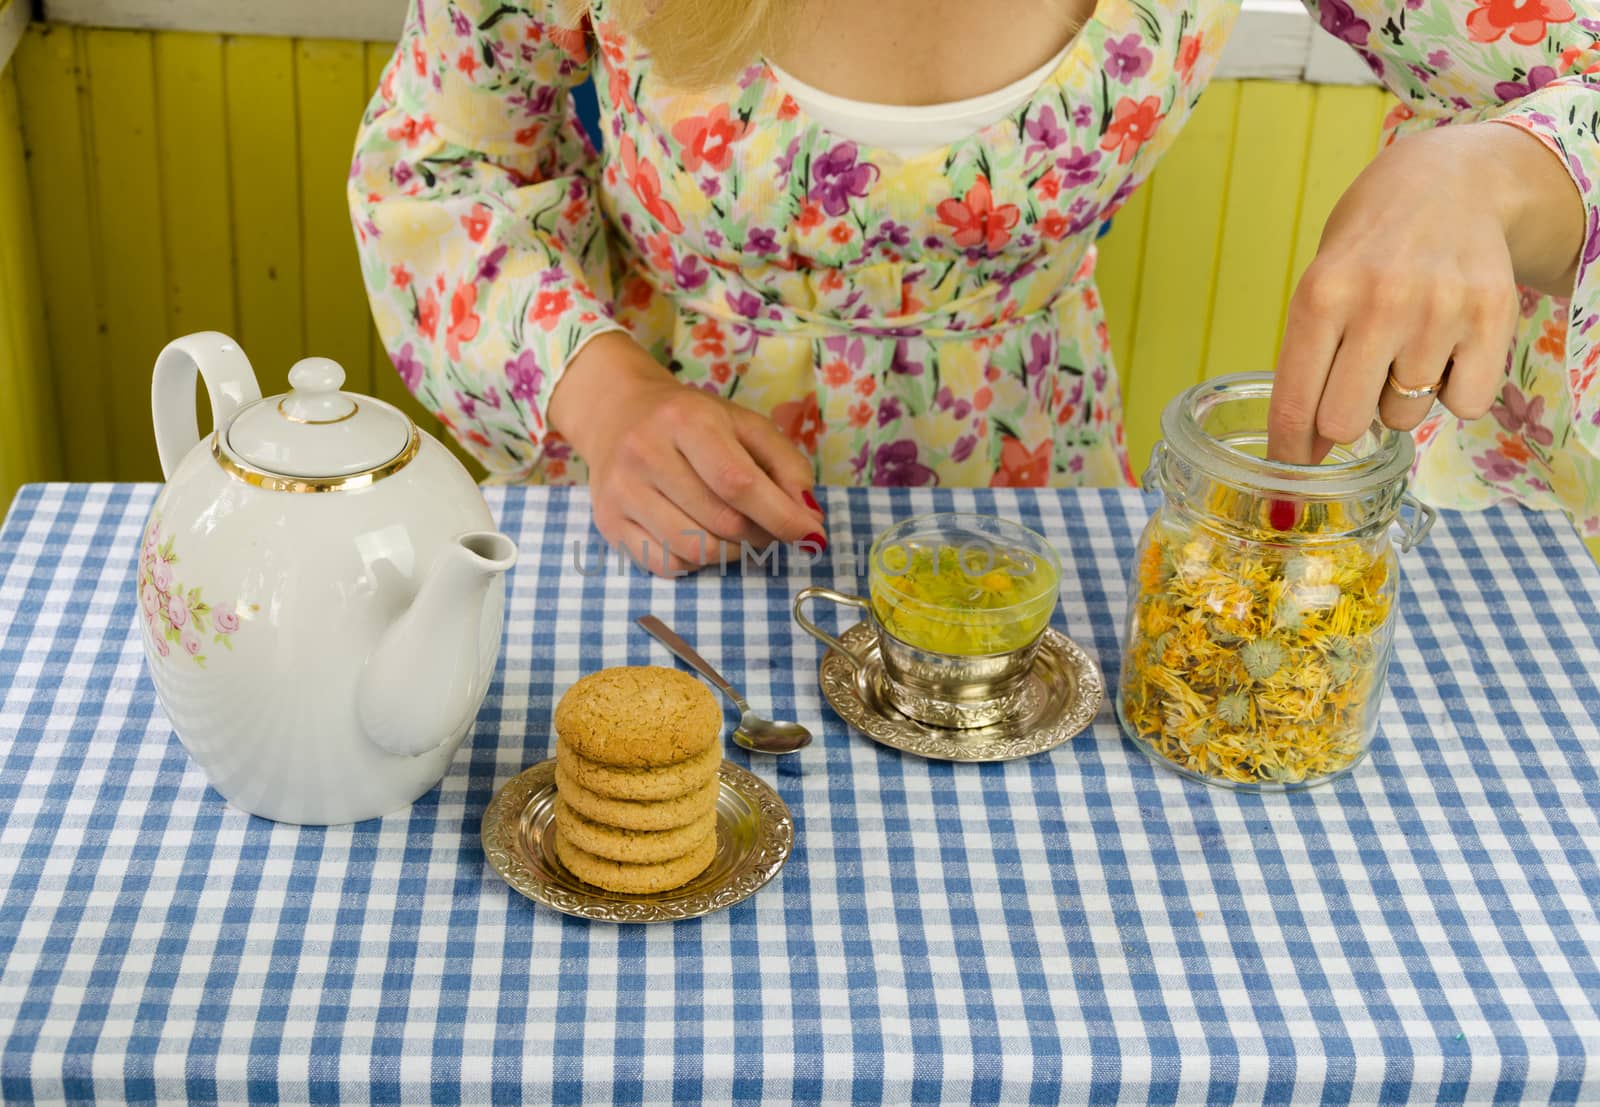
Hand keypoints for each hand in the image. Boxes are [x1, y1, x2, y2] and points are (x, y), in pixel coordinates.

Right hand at [547, 332, 823, 575]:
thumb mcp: (744, 425)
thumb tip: (810, 519)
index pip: (737, 483)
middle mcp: (645, 455)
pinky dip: (696, 562)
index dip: (780, 516)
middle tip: (768, 526)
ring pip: (695, 550)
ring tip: (736, 531)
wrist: (616, 412)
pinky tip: (699, 535)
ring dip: (731, 552)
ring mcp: (621, 492)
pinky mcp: (608, 523)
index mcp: (685, 421)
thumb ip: (785, 466)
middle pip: (721, 522)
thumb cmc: (691, 420)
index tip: (811, 536)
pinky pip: (667, 565)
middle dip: (759, 534)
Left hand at [1268, 122, 1583, 463]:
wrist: (1450, 185)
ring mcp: (1440, 310)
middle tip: (1352, 394)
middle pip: (1345, 422)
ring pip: (1404, 416)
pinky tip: (1445, 350)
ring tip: (1404, 346)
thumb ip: (1307, 366)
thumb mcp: (1320, 288)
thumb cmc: (1369, 248)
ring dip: (1399, 399)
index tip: (1285, 477)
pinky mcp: (1493, 317)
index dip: (1287, 452)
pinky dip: (1453, 393)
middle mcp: (1379, 302)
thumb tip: (1303, 453)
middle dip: (1342, 422)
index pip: (1293, 403)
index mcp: (1321, 295)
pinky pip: (1465, 404)